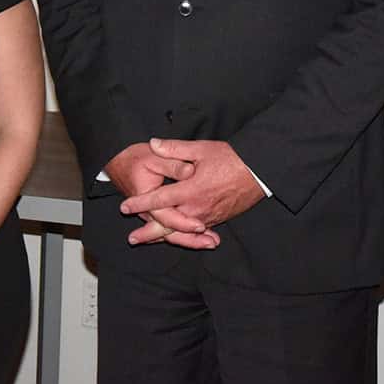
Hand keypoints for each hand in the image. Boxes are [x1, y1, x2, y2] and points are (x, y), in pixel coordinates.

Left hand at [119, 138, 264, 244]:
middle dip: (148, 232)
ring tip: (148, 240)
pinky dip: (183, 237)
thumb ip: (175, 148)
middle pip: (167, 225)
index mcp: (190, 190)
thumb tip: (153, 144)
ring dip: (163, 237)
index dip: (140, 203)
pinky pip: (196, 232)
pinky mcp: (217, 219)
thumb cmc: (231, 159)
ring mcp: (208, 217)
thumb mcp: (202, 149)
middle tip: (131, 239)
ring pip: (181, 232)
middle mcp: (197, 208)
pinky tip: (176, 238)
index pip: (159, 200)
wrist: (259, 173)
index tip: (124, 206)